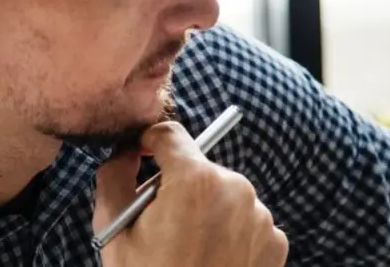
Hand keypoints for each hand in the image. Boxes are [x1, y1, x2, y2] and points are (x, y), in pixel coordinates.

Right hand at [93, 121, 287, 266]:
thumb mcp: (114, 230)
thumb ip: (114, 176)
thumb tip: (124, 152)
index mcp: (194, 180)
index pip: (169, 134)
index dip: (148, 142)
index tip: (140, 156)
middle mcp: (235, 189)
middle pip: (198, 167)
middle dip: (177, 185)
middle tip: (160, 221)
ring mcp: (260, 216)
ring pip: (223, 194)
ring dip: (206, 208)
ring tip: (187, 246)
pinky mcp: (275, 241)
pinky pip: (246, 221)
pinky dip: (230, 232)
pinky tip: (211, 258)